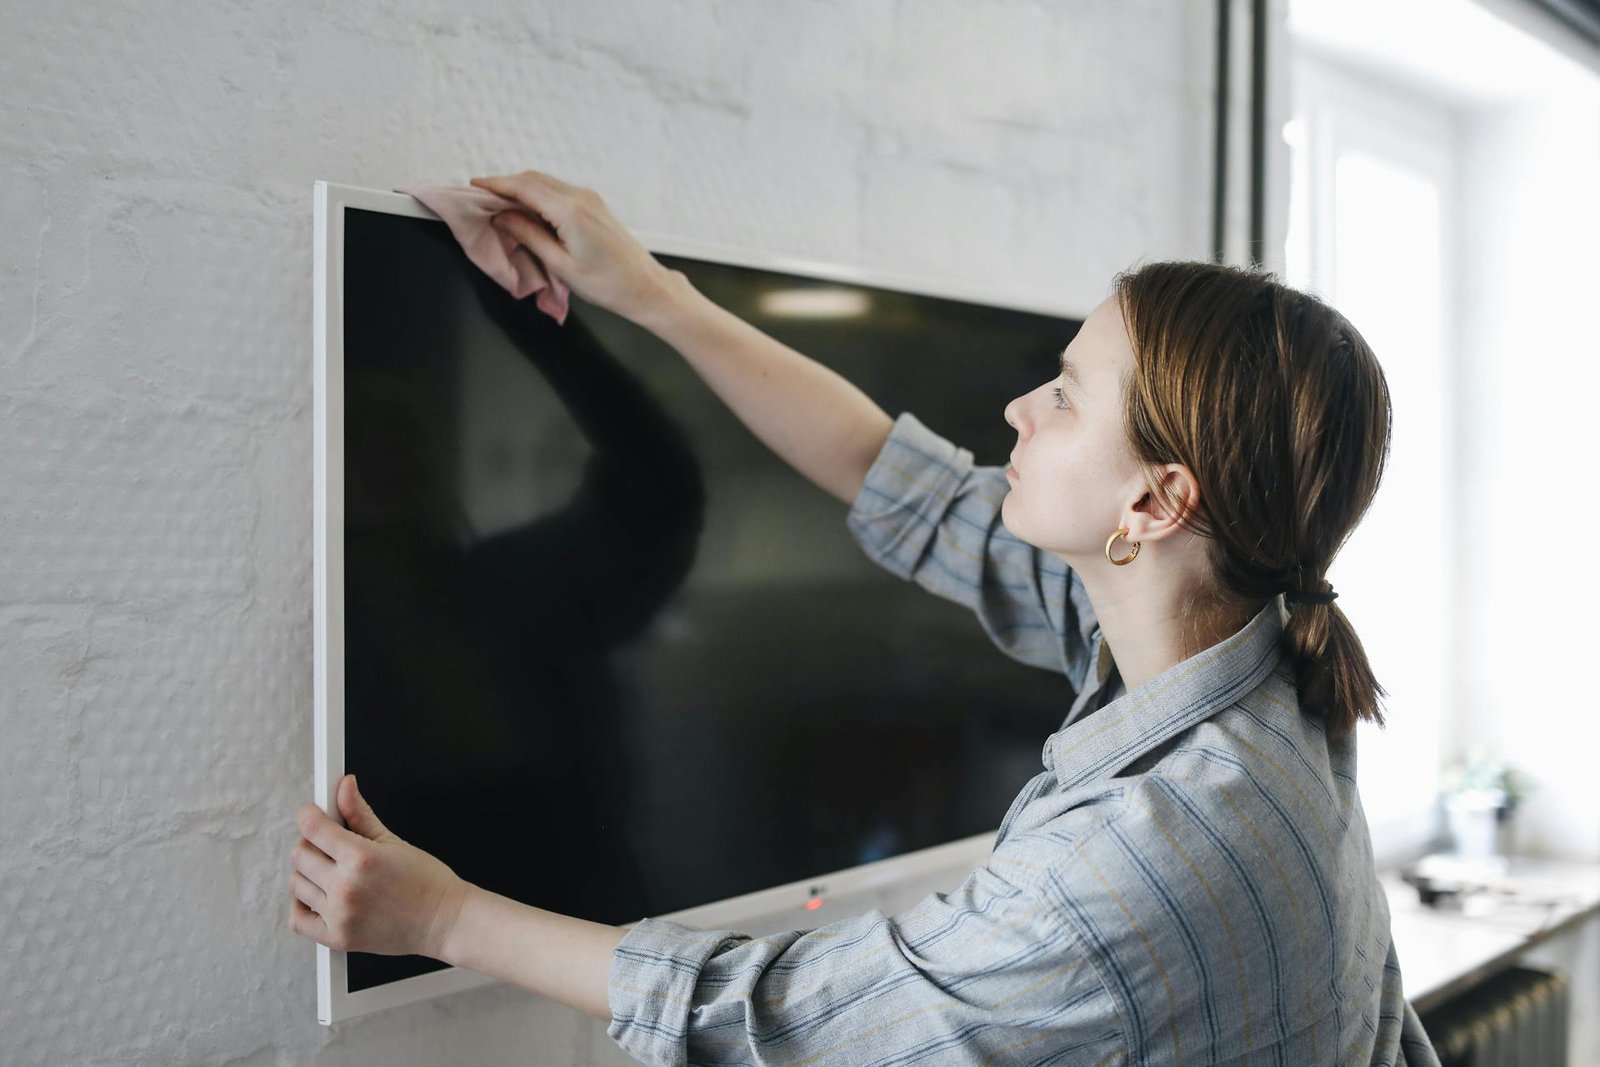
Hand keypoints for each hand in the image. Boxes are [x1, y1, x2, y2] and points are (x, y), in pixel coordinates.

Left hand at [288, 774, 469, 958]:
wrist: (445, 922)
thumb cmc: (426, 882)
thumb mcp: (393, 841)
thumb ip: (360, 814)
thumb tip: (344, 786)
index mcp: (360, 858)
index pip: (313, 827)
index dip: (308, 814)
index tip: (312, 813)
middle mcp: (345, 887)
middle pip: (300, 855)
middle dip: (311, 843)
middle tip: (329, 845)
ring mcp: (339, 915)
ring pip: (297, 884)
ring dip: (308, 874)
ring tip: (331, 872)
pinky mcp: (337, 938)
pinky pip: (298, 920)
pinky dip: (301, 906)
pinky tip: (319, 897)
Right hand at [469, 169, 681, 325]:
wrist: (645, 286)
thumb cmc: (607, 284)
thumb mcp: (560, 265)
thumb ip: (528, 236)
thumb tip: (502, 217)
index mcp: (570, 211)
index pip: (524, 187)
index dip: (495, 185)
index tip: (473, 186)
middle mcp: (580, 197)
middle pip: (533, 179)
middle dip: (505, 185)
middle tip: (482, 199)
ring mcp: (590, 198)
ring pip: (546, 183)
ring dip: (521, 190)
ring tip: (500, 206)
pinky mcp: (594, 205)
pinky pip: (558, 191)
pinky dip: (538, 195)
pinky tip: (527, 211)